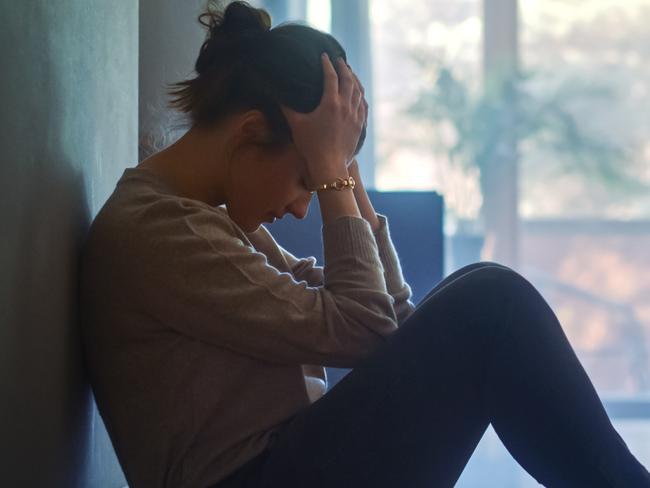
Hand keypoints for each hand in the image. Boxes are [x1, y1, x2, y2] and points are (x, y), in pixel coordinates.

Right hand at [280, 54, 366, 185]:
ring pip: (359, 91)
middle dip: (344, 68)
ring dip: (355, 79)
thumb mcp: (296, 125)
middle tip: (339, 60)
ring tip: (350, 73)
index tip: (324, 56)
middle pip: (348, 80)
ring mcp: (355, 116)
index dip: (327, 64)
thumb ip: (287, 108)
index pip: (331, 77)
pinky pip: (363, 105)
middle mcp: (346, 106)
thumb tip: (277, 96)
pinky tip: (359, 94)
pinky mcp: (360, 126)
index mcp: (330, 103)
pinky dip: (361, 95)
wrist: (329, 166)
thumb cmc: (311, 146)